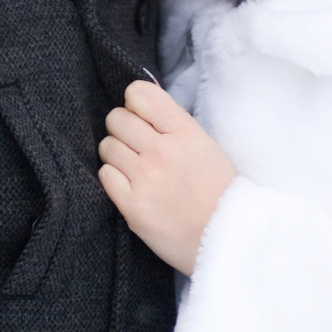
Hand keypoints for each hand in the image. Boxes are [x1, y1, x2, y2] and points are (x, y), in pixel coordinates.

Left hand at [98, 80, 235, 274]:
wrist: (226, 238)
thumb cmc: (218, 191)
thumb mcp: (206, 146)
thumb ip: (174, 122)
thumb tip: (142, 98)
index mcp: (185, 132)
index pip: (139, 94)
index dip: (135, 103)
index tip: (142, 117)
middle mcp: (163, 151)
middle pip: (116, 118)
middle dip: (123, 128)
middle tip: (136, 145)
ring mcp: (146, 178)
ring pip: (107, 146)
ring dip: (117, 154)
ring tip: (135, 167)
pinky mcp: (132, 205)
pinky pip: (105, 175)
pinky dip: (114, 178)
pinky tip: (131, 185)